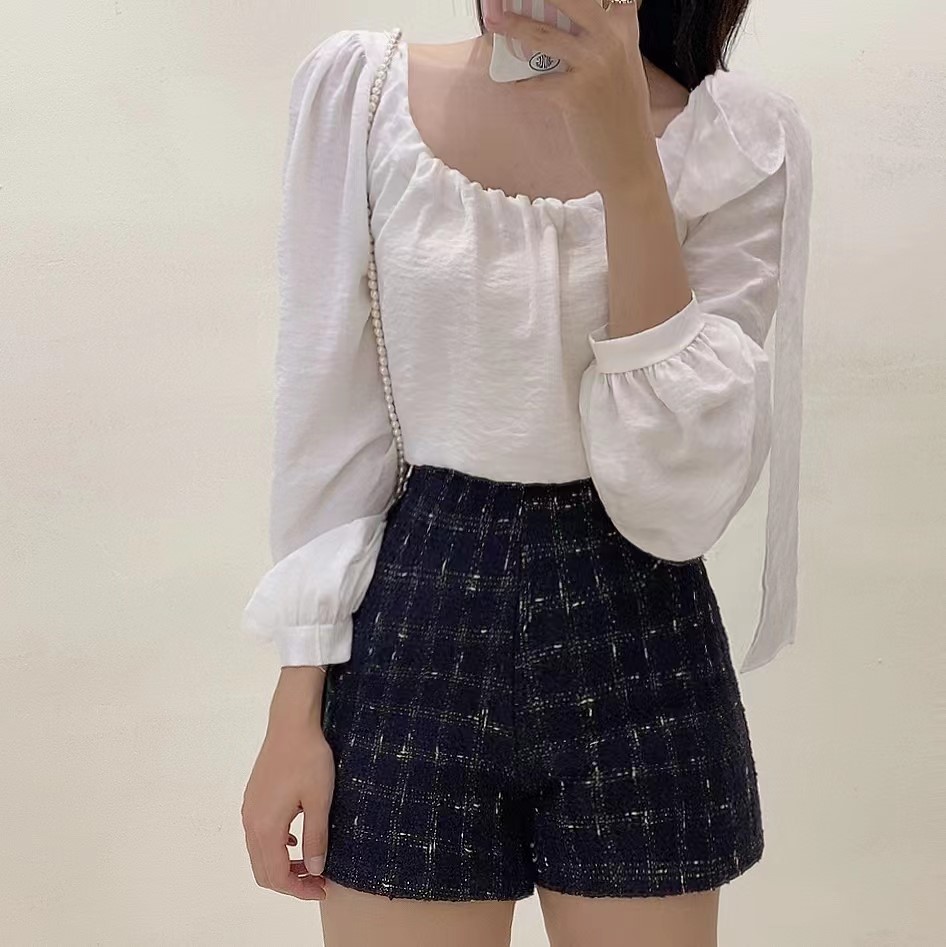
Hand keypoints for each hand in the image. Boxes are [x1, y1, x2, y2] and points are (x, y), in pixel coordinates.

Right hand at [241, 711, 334, 899]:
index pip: (277, 876)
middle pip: (264, 871)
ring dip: (283, 865)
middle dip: (290, 882)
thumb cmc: (308, 758)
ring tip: (310, 862)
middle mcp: (251, 822)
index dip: (299, 889)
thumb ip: (316, 838)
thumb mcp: (319, 800)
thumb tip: (314, 870)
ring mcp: (250, 809)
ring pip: (260, 853)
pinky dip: (276, 847)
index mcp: (266, 827)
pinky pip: (259, 835)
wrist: (291, 724)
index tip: (322, 889)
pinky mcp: (253, 798)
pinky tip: (297, 839)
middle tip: (318, 881)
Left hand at [487, 0, 655, 191]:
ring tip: (494, 20)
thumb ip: (604, 40)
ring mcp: (594, 67)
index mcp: (624, 31)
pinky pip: (537, 83)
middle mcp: (612, 42)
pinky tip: (510, 84)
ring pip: (544, 36)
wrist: (631, 158)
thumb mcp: (624, 67)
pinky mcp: (576, 95)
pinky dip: (521, 84)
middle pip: (572, 0)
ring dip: (514, 26)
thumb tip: (566, 25)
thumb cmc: (623, 116)